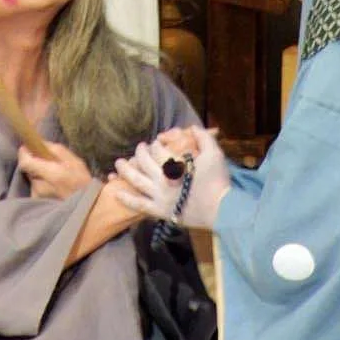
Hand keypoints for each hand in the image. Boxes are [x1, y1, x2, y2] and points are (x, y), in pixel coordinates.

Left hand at [17, 140, 93, 199]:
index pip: (25, 162)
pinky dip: (41, 186)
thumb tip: (38, 143)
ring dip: (39, 176)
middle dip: (35, 165)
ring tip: (53, 178)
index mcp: (51, 174)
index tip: (26, 148)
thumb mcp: (74, 161)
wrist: (89, 207)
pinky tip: (52, 188)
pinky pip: (35, 190)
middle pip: (29, 170)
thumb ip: (55, 150)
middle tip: (48, 165)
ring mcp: (38, 198)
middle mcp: (41, 187)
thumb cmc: (82, 182)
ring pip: (32, 180)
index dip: (24, 153)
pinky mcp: (38, 205)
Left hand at [114, 123, 229, 229]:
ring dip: (125, 170)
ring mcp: (160, 197)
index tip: (157, 142)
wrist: (223, 211)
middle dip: (140, 152)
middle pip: (144, 162)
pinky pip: (139, 205)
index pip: (158, 150)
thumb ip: (203, 136)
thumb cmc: (218, 181)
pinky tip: (116, 192)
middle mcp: (163, 180)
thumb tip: (191, 127)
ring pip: (136, 181)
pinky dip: (127, 198)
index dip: (156, 143)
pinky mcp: (160, 212)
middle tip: (140, 148)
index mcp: (174, 166)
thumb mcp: (214, 153)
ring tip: (118, 163)